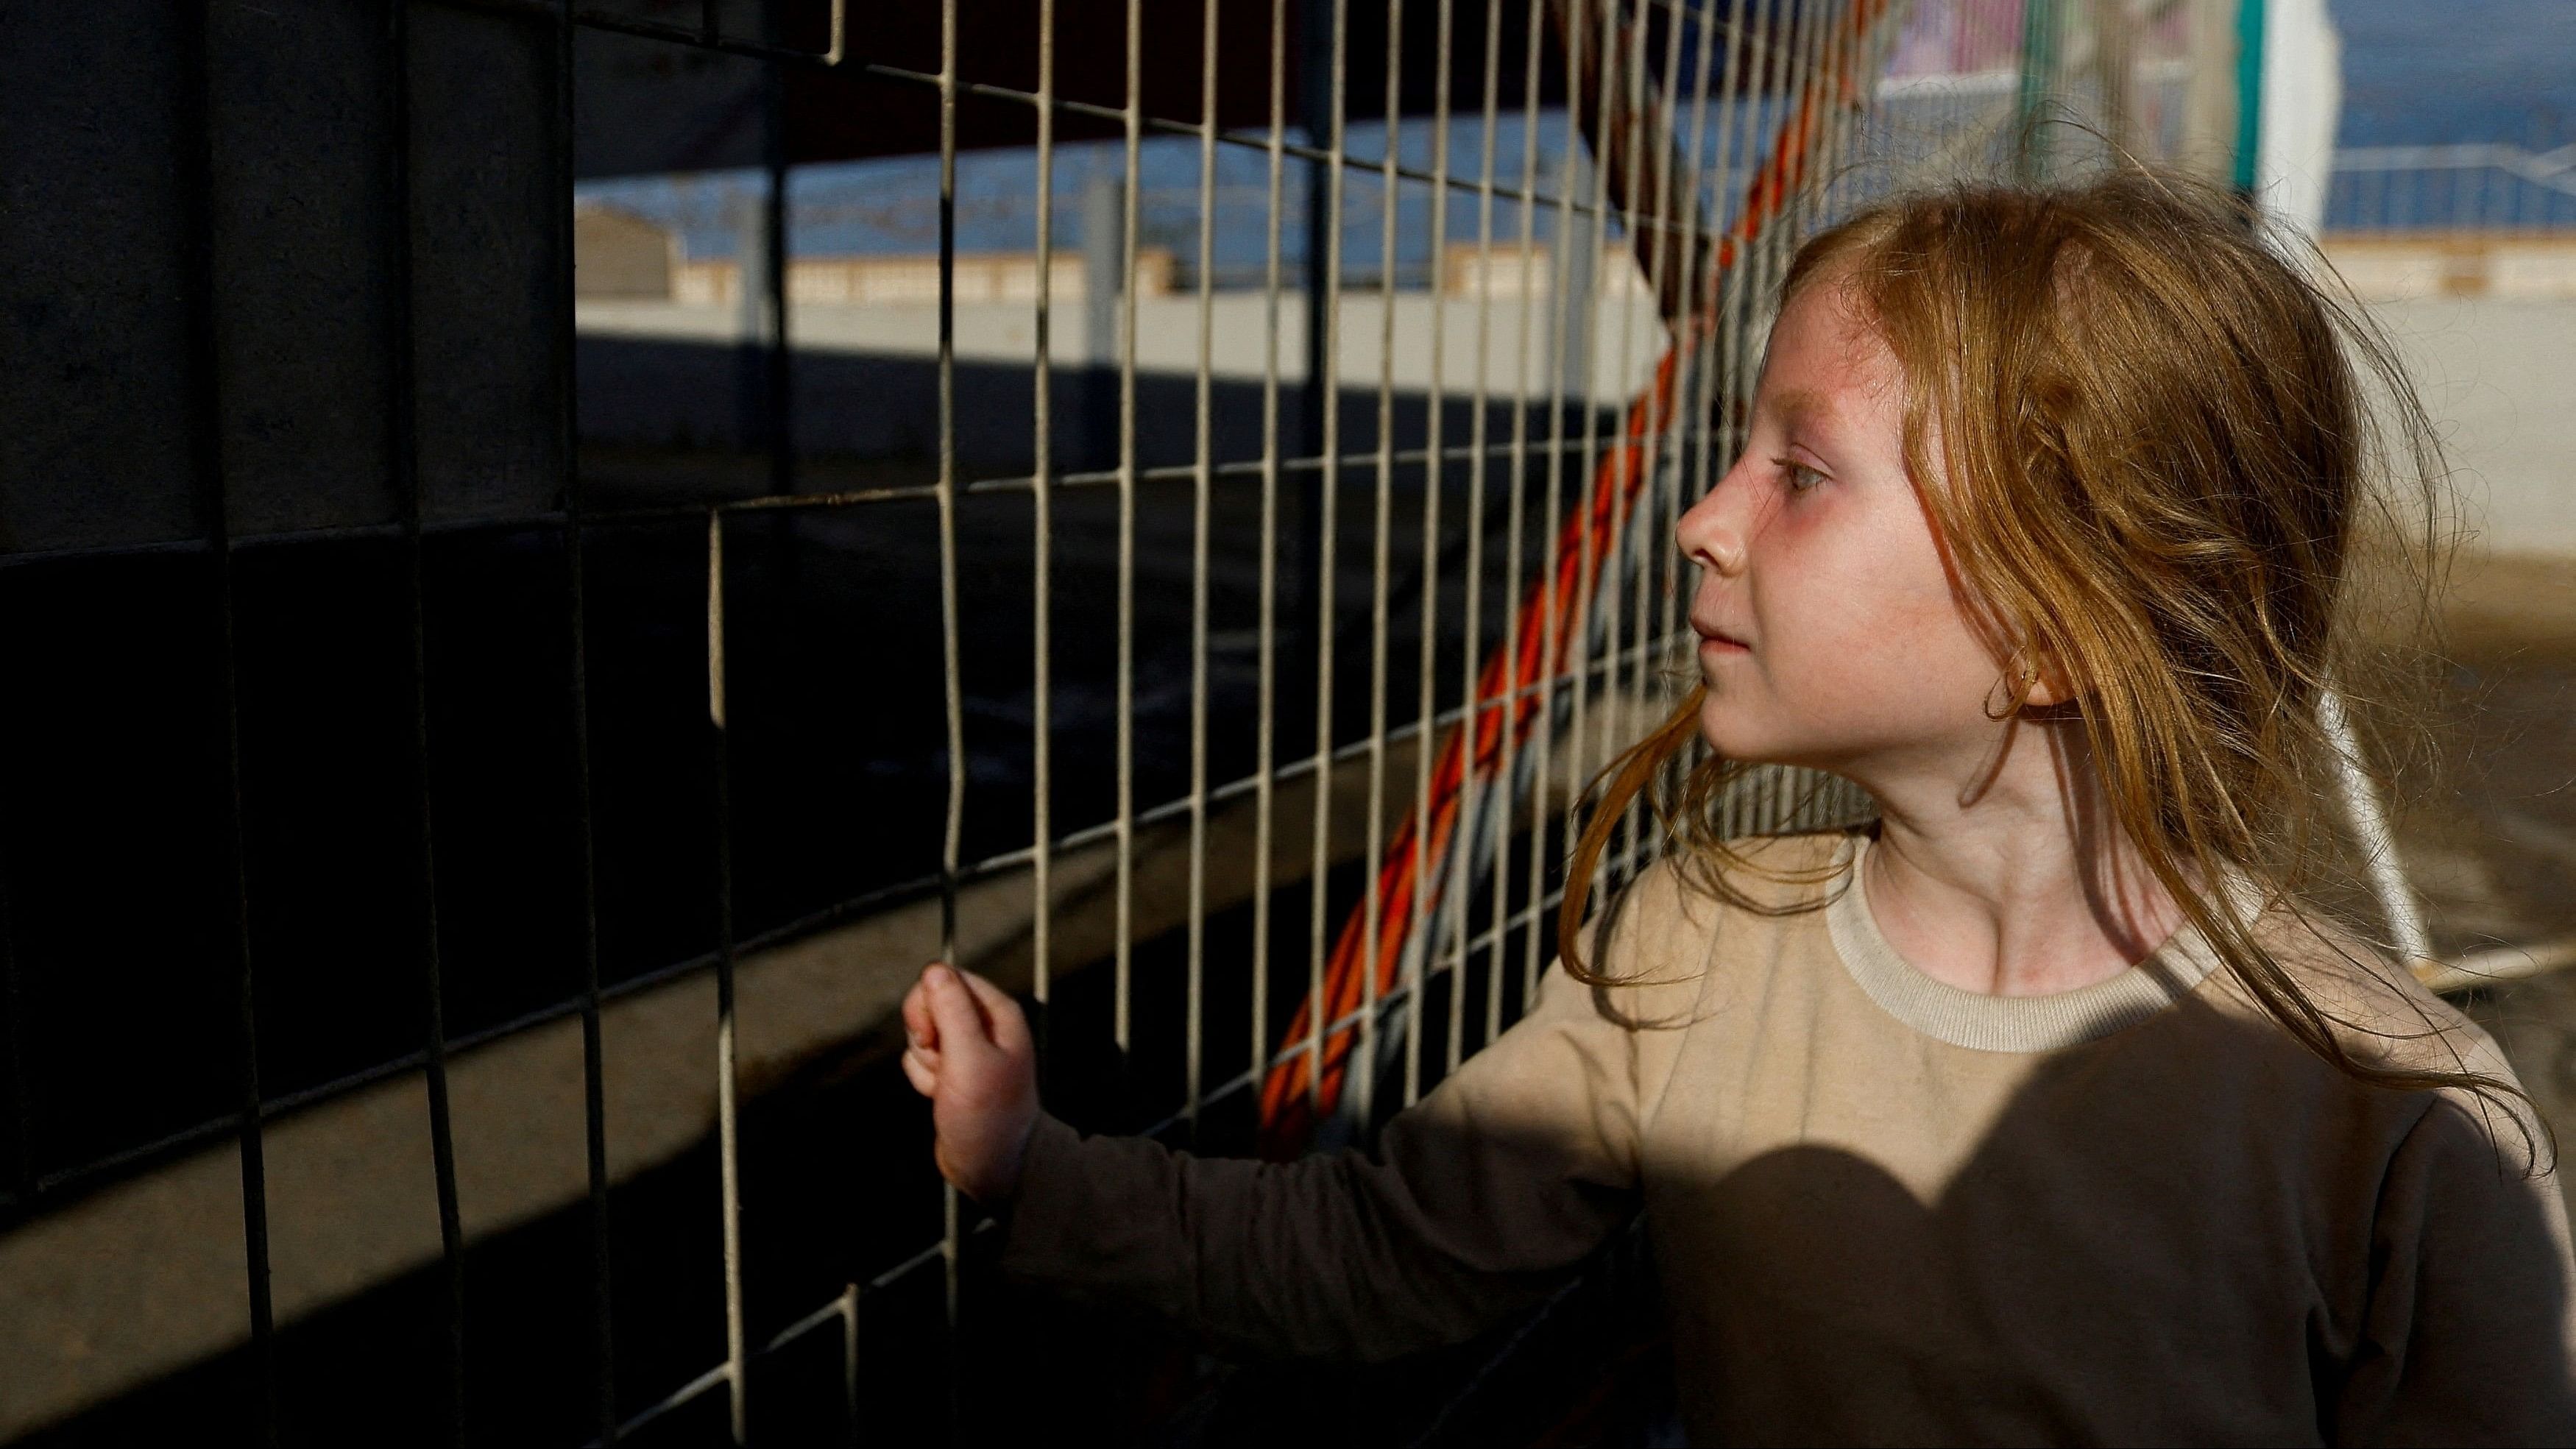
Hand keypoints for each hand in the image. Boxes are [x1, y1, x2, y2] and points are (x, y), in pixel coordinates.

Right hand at [899, 963, 1039, 1202]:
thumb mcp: (969, 1058)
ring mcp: (965, 1049)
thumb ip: (952, 1011)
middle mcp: (982, 1025)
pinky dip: (922, 1080)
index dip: (929, 1003)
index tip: (933, 1036)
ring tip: (947, 1087)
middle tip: (942, 1064)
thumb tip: (933, 970)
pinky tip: (941, 1098)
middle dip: (924, 1036)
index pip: (947, 978)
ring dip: (924, 1063)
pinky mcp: (949, 1071)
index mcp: (996, 1012)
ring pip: (921, 1034)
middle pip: (929, 1003)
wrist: (994, 1165)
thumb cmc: (989, 1114)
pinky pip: (918, 1060)